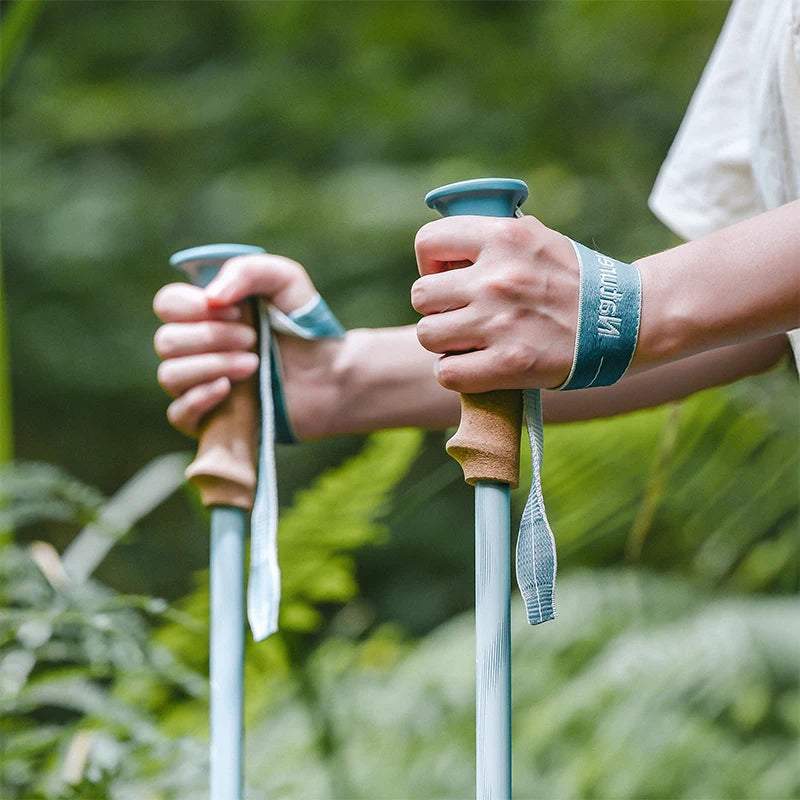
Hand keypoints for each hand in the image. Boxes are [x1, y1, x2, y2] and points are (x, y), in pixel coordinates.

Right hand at [154, 253, 337, 438]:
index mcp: (203, 314)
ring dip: (212, 366)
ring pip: (170, 375)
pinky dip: (198, 399)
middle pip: (166, 341)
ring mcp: (198, 385)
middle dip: (210, 337)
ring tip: (253, 365)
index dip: (191, 306)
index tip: (234, 310)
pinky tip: (228, 389)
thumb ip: (248, 271)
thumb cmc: (304, 326)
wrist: (330, 374)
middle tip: (253, 339)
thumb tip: (210, 297)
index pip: (167, 304)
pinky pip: (178, 414)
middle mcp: (193, 349)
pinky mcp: (210, 418)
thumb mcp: (285, 281)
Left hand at [411, 214, 580, 391]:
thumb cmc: (575, 280)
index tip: (447, 275)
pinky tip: (474, 365)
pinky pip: (447, 373)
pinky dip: (454, 373)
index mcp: (503, 239)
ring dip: (443, 341)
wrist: (624, 319)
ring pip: (427, 334)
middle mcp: (496, 279)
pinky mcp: (508, 364)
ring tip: (467, 341)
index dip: (430, 261)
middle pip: (421, 295)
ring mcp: (499, 323)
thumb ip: (492, 239)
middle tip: (459, 314)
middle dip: (436, 306)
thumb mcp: (537, 238)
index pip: (428, 241)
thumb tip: (448, 249)